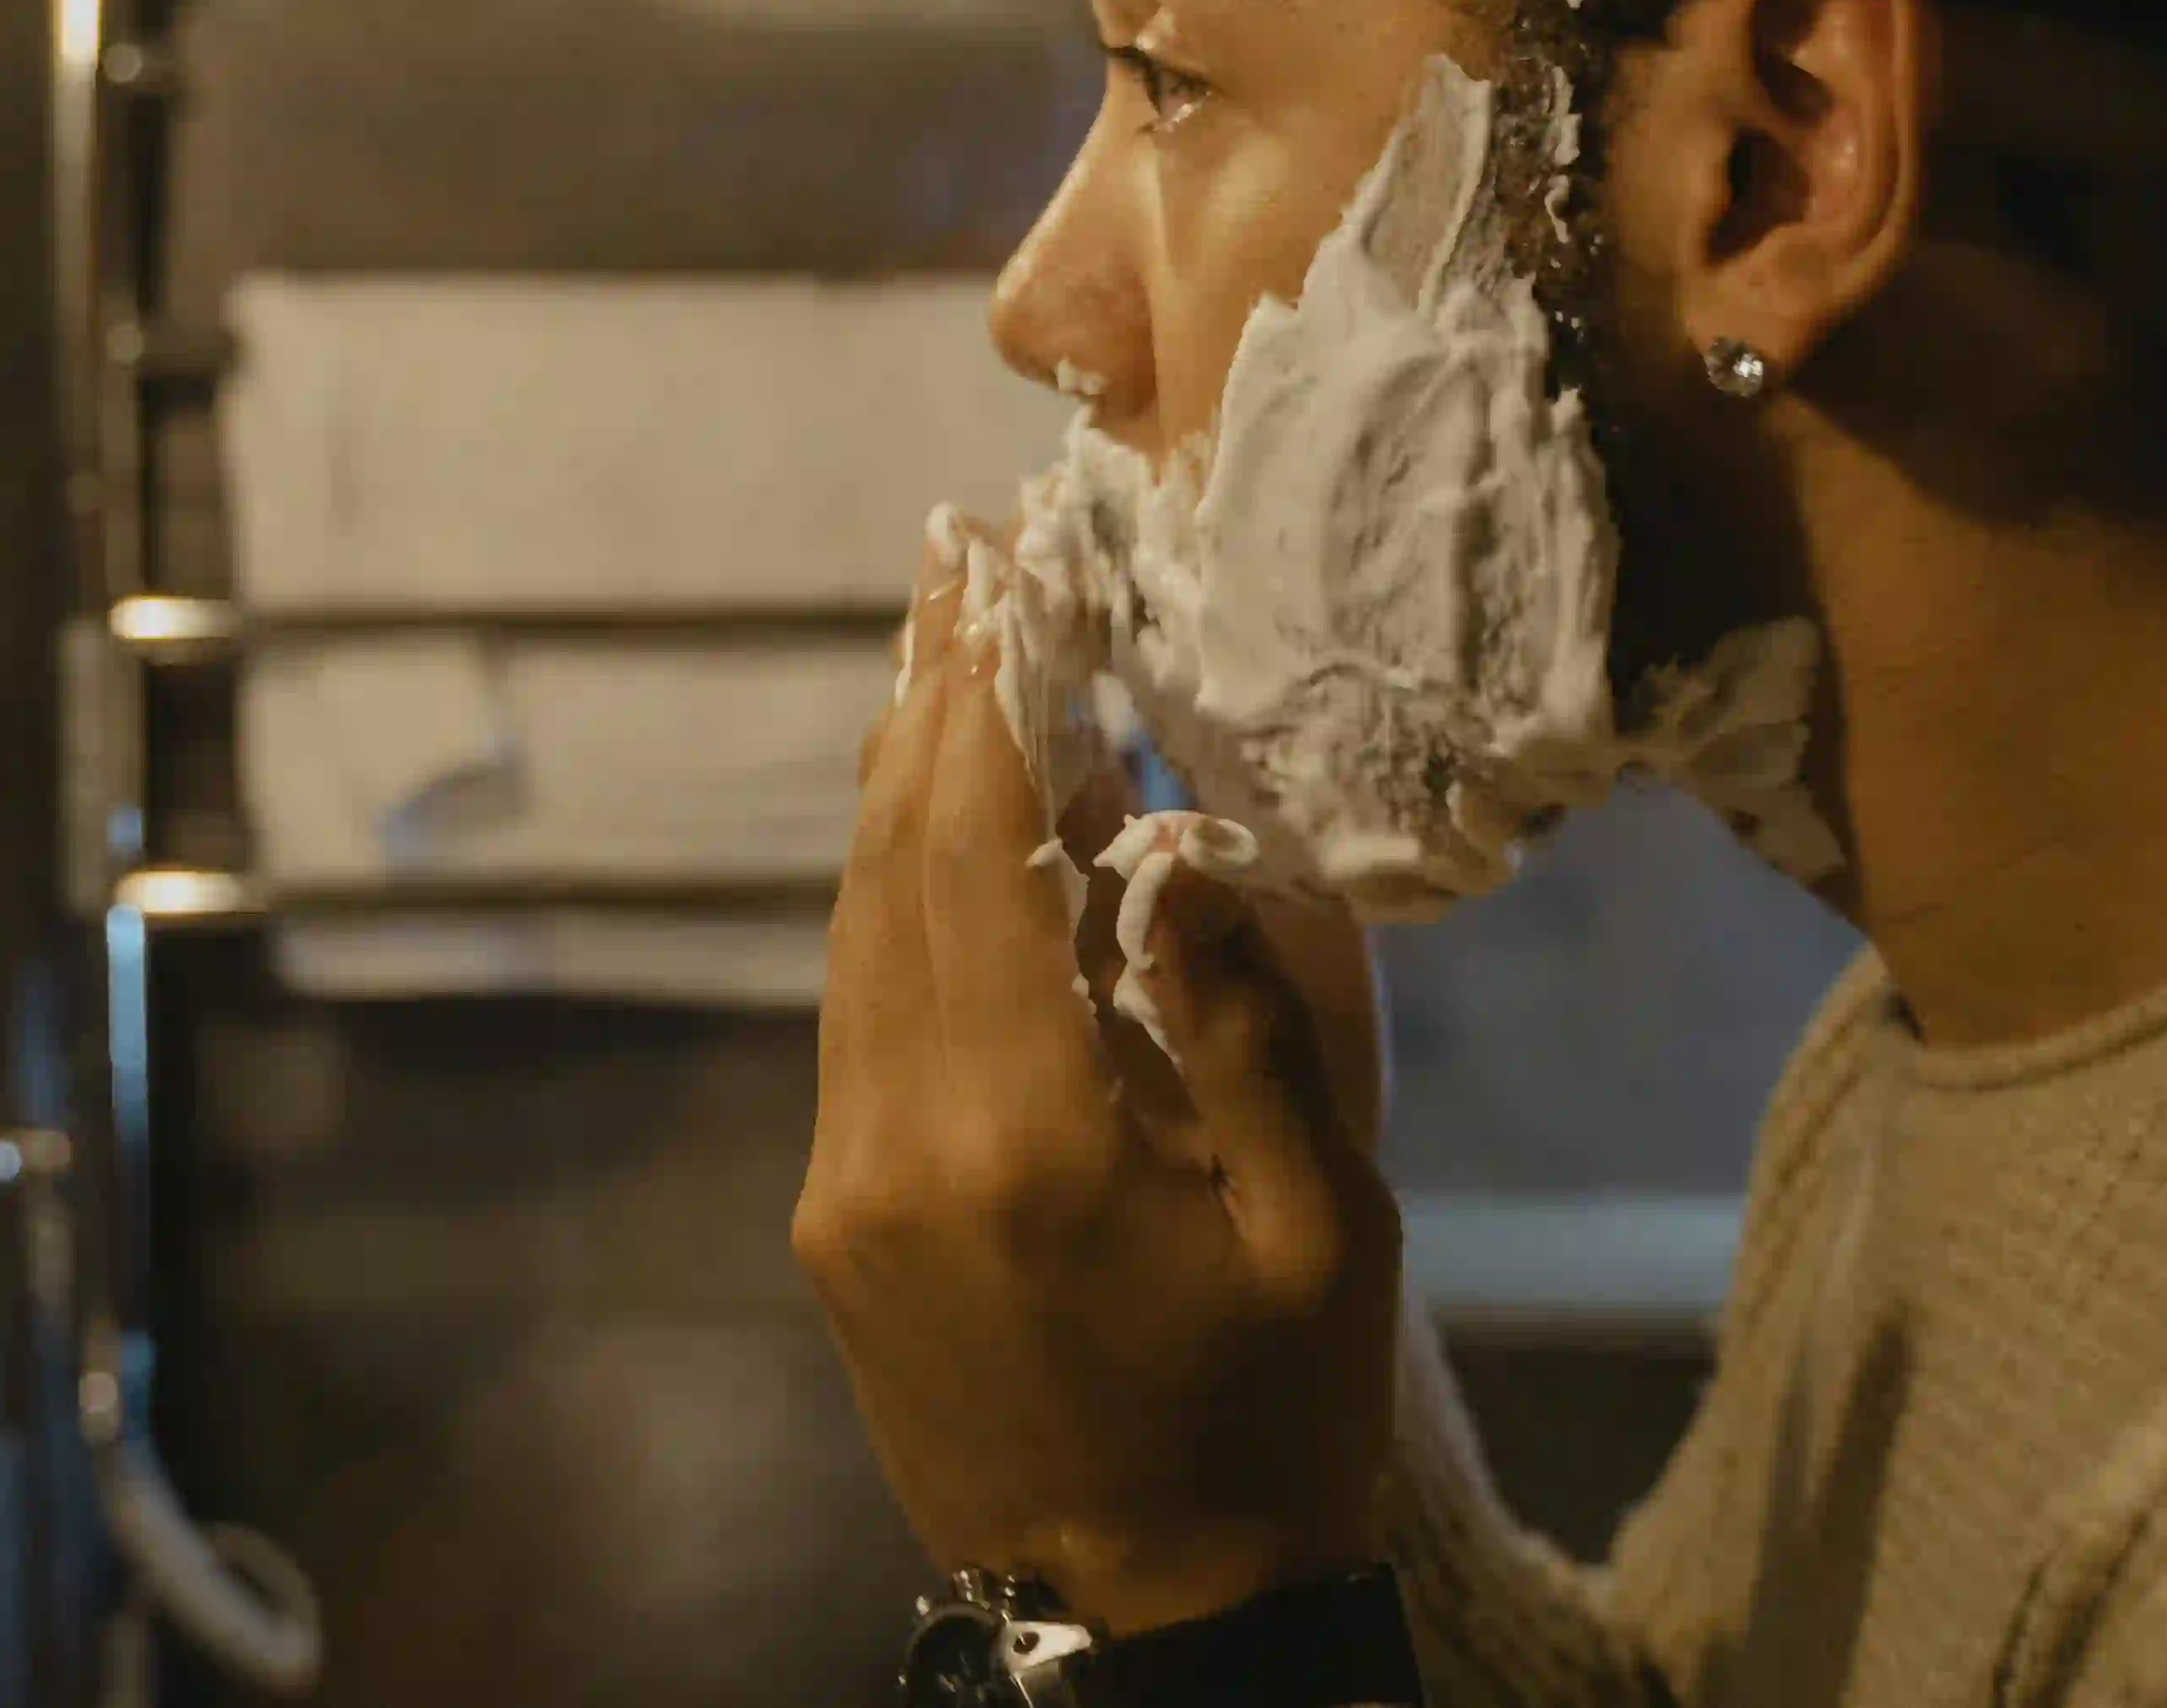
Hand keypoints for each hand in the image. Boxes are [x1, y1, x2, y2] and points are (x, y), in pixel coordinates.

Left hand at [794, 536, 1401, 1633]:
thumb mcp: (1328, 1226)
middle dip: (922, 707)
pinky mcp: (838, 1224)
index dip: (980, 699)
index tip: (993, 568)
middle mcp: (897, 1144)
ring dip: (893, 793)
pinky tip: (929, 831)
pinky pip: (855, 1016)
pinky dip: (890, 900)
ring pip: (852, 937)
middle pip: (888, 872)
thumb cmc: (1274, 1422)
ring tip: (938, 659)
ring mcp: (848, 1188)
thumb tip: (1177, 833)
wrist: (1151, 1623)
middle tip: (953, 564)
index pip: (973, 854)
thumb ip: (1254, 1018)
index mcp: (1026, 1134)